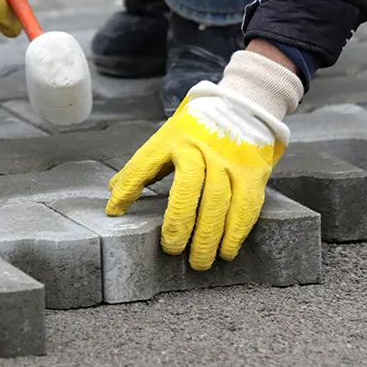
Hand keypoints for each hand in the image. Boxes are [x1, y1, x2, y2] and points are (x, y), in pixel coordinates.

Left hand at [105, 50, 303, 270]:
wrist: (244, 105)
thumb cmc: (198, 128)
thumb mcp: (167, 137)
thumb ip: (144, 165)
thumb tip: (113, 192)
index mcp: (173, 138)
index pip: (144, 164)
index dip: (128, 189)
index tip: (115, 212)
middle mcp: (200, 147)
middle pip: (188, 188)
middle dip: (178, 223)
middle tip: (172, 250)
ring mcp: (229, 159)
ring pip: (218, 201)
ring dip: (208, 236)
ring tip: (199, 261)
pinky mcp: (253, 170)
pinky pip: (246, 205)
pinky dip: (236, 232)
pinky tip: (227, 250)